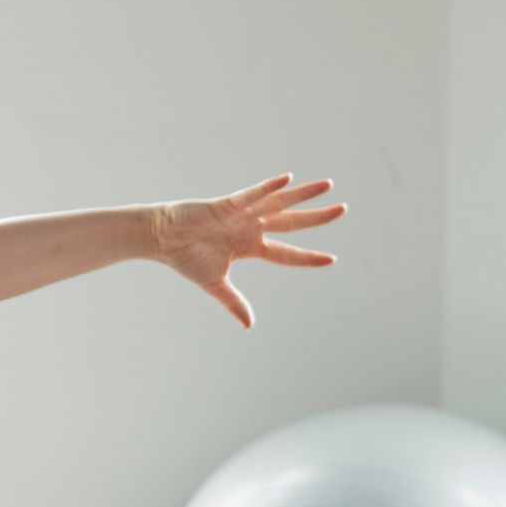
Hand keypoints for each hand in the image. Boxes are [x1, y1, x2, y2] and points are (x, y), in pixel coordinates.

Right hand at [149, 171, 345, 330]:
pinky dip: (268, 188)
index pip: (287, 253)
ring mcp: (242, 214)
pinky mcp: (228, 203)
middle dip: (318, 217)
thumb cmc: (185, 258)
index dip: (308, 257)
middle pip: (293, 222)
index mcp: (251, 247)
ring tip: (328, 186)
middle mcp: (252, 227)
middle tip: (344, 210)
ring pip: (280, 203)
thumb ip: (234, 302)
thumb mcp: (215, 284)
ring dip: (303, 195)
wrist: (161, 239)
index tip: (332, 259)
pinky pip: (252, 195)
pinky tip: (287, 180)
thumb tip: (249, 326)